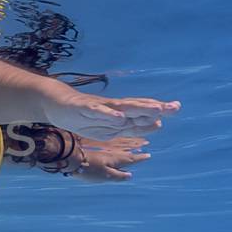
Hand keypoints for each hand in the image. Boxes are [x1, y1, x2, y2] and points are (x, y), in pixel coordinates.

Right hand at [48, 89, 179, 139]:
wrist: (55, 103)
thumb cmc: (83, 116)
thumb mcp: (110, 128)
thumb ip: (132, 126)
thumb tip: (158, 124)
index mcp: (119, 114)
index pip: (142, 112)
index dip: (158, 110)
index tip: (176, 107)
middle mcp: (112, 108)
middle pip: (137, 107)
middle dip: (155, 107)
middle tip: (175, 107)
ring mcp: (99, 107)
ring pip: (122, 107)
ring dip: (139, 108)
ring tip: (156, 109)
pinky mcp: (84, 108)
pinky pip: (99, 112)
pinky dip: (110, 114)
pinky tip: (121, 117)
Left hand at [74, 135, 150, 181]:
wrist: (72, 159)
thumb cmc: (88, 170)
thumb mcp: (105, 176)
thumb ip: (118, 176)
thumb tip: (130, 175)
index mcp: (115, 160)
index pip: (130, 159)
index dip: (139, 158)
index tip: (148, 155)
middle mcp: (111, 153)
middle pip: (126, 151)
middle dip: (136, 150)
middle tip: (146, 146)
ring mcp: (103, 150)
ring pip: (119, 147)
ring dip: (128, 145)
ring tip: (135, 144)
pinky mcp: (95, 149)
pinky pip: (111, 145)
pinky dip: (117, 144)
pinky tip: (117, 144)